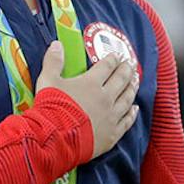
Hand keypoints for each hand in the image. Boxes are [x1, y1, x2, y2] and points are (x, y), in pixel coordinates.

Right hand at [35, 41, 137, 158]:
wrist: (56, 138)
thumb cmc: (51, 108)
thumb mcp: (48, 81)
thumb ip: (53, 62)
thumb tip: (56, 44)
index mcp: (91, 83)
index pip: (107, 66)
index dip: (113, 59)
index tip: (117, 56)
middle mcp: (105, 97)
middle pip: (121, 80)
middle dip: (127, 70)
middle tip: (131, 65)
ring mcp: (111, 116)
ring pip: (127, 99)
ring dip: (132, 88)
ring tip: (135, 82)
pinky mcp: (112, 134)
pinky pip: (127, 121)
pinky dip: (132, 113)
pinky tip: (135, 109)